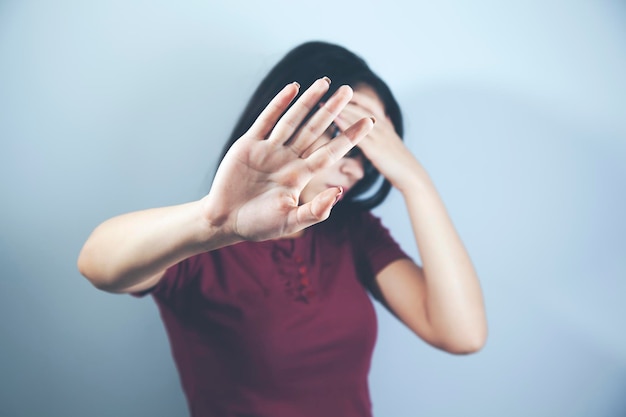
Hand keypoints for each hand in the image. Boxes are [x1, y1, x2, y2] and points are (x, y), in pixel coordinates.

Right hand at [201, 78, 374, 242]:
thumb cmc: (257, 225)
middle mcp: (288, 159)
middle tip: (350, 90)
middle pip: (315, 130)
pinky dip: (279, 103)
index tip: (369, 122)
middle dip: (332, 111)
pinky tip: (293, 88)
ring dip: (308, 100)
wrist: (224, 221)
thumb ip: (315, 211)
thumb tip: (339, 193)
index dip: (349, 137)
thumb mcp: (290, 222)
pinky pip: (267, 120)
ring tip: (325, 82)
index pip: (330, 152)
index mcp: (300, 176)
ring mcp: (269, 150)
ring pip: (293, 120)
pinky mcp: (249, 144)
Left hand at [332, 89, 416, 190]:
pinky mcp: (375, 149)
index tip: (341, 92)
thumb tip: (386, 118)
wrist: (412, 176)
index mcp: (386, 125)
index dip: (355, 96)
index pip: (370, 104)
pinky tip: (333, 120)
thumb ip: (388, 128)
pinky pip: (357, 133)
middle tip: (323, 95)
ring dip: (339, 109)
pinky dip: (345, 125)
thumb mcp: (395, 141)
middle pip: (359, 108)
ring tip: (322, 104)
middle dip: (341, 101)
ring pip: (357, 118)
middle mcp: (382, 127)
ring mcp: (379, 137)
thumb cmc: (401, 162)